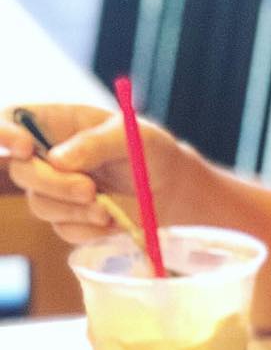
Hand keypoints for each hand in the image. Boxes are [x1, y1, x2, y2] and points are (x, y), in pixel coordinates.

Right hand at [1, 103, 185, 244]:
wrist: (173, 188)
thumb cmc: (151, 151)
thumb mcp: (132, 136)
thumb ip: (96, 143)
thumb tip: (58, 160)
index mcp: (54, 123)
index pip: (8, 119)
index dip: (3, 133)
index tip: (24, 147)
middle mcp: (46, 156)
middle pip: (20, 172)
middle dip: (53, 184)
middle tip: (89, 189)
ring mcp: (55, 190)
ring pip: (40, 205)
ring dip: (75, 210)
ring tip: (109, 208)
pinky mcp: (69, 218)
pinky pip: (64, 230)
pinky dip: (89, 229)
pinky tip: (113, 220)